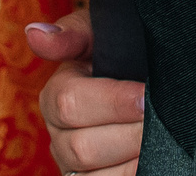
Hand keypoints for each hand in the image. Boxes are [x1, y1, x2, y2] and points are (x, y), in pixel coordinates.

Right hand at [27, 10, 143, 174]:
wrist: (142, 81)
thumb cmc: (119, 56)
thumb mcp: (99, 35)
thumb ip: (72, 33)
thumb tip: (35, 34)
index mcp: (56, 96)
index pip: (69, 104)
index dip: (112, 102)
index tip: (145, 95)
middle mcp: (59, 137)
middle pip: (82, 148)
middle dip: (128, 135)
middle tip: (160, 122)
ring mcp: (75, 167)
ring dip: (133, 160)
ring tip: (159, 142)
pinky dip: (132, 174)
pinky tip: (152, 160)